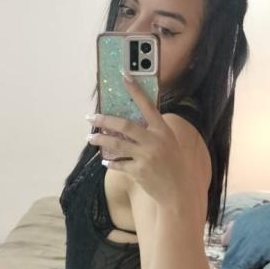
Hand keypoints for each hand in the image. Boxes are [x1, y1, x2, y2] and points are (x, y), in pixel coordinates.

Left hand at [85, 71, 187, 205]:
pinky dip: (111, 162)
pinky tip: (105, 160)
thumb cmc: (175, 165)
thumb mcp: (170, 143)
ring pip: (117, 144)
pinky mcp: (138, 172)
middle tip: (91, 117)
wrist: (179, 191)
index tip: (124, 77)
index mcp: (163, 131)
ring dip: (101, 140)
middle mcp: (154, 141)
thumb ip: (154, 131)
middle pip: (125, 126)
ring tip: (91, 137)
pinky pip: (119, 164)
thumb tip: (133, 123)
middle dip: (105, 120)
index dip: (136, 91)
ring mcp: (145, 157)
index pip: (148, 106)